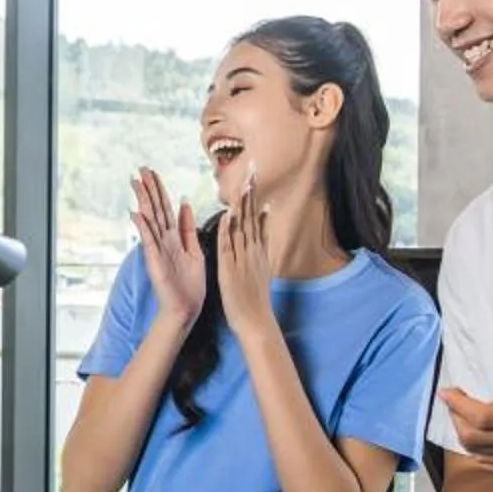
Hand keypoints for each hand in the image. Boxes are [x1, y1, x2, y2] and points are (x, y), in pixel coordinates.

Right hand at [129, 168, 204, 332]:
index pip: (165, 208)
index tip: (152, 173)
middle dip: (148, 189)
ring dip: (144, 201)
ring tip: (136, 183)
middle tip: (140, 169)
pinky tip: (137, 213)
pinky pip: (149, 240)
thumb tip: (184, 203)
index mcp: (174, 238)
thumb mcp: (194, 250)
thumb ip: (188, 228)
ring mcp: (158, 250)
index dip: (159, 190)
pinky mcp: (155, 261)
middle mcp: (163, 240)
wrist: (187, 308)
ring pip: (150, 220)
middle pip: (155, 209)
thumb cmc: (190, 284)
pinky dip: (143, 227)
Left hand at [215, 164, 278, 336]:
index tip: (252, 177)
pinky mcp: (230, 269)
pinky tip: (227, 216)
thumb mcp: (262, 265)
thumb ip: (262, 242)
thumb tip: (265, 220)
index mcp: (257, 249)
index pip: (256, 218)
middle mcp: (252, 251)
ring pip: (241, 228)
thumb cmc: (255, 296)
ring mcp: (242, 259)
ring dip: (241, 206)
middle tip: (250, 171)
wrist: (255, 320)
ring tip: (242, 185)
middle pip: (251, 218)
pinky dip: (228, 231)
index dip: (254, 197)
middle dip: (250, 194)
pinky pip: (228, 247)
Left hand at [438, 343, 492, 466]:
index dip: (459, 405)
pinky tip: (474, 422)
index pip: (485, 417)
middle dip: (456, 417)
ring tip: (459, 408)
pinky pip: (488, 457)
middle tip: (450, 397)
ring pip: (479, 450)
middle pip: (476, 437)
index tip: (446, 390)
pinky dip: (474, 441)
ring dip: (462, 429)